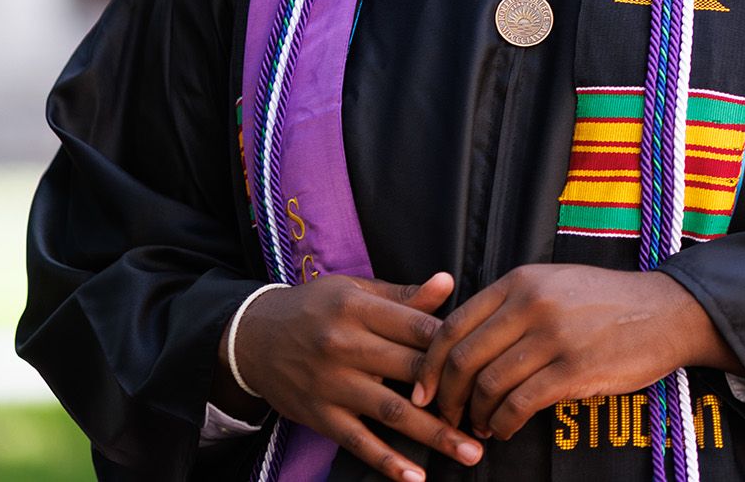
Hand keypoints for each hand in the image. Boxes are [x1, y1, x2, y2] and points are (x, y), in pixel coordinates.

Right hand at [216, 272, 483, 481]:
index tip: (488, 360)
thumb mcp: (354, 290)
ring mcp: (332, 384)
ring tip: (470, 452)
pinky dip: (387, 462)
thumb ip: (403, 295)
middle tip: (493, 410)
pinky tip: (416, 477)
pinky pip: (358, 442)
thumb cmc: (315, 308)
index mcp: (359, 307)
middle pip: (412, 370)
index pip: (418, 327)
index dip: (454, 345)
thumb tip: (449, 282)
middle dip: (456, 392)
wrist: (251, 337)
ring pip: (391, 411)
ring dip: (434, 434)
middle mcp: (345, 345)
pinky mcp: (320, 415)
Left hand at [413, 264, 738, 440]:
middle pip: (465, 358)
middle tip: (446, 416)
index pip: (454, 324)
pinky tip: (504, 429)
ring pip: (489, 385)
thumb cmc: (605, 302)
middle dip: (447, 396)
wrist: (666, 312)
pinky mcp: (575, 370)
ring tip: (480, 426)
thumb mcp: (553, 285)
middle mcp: (532, 304)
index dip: (431, 364)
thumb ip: (509, 306)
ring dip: (476, 415)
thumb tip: (461, 345)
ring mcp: (554, 337)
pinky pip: (520, 404)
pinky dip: (503, 424)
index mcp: (521, 281)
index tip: (423, 390)